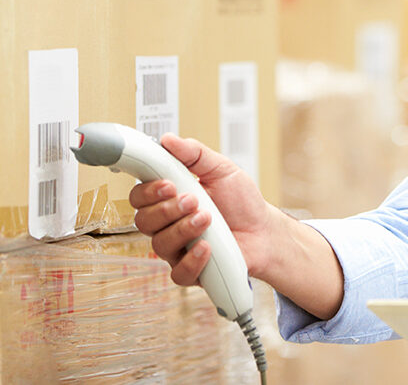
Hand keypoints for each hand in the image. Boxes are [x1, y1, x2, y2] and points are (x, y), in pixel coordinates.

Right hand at [129, 134, 344, 319]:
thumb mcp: (222, 169)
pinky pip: (178, 272)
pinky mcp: (190, 270)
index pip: (140, 196)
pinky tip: (208, 246)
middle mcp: (168, 224)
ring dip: (184, 229)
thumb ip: (195, 154)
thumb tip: (168, 139)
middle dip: (167, 209)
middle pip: (143, 221)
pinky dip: (192, 259)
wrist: (264, 230)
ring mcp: (177, 248)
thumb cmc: (241, 200)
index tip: (168, 184)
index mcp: (170, 198)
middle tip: (194, 199)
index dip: (147, 191)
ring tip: (208, 218)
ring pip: (160, 244)